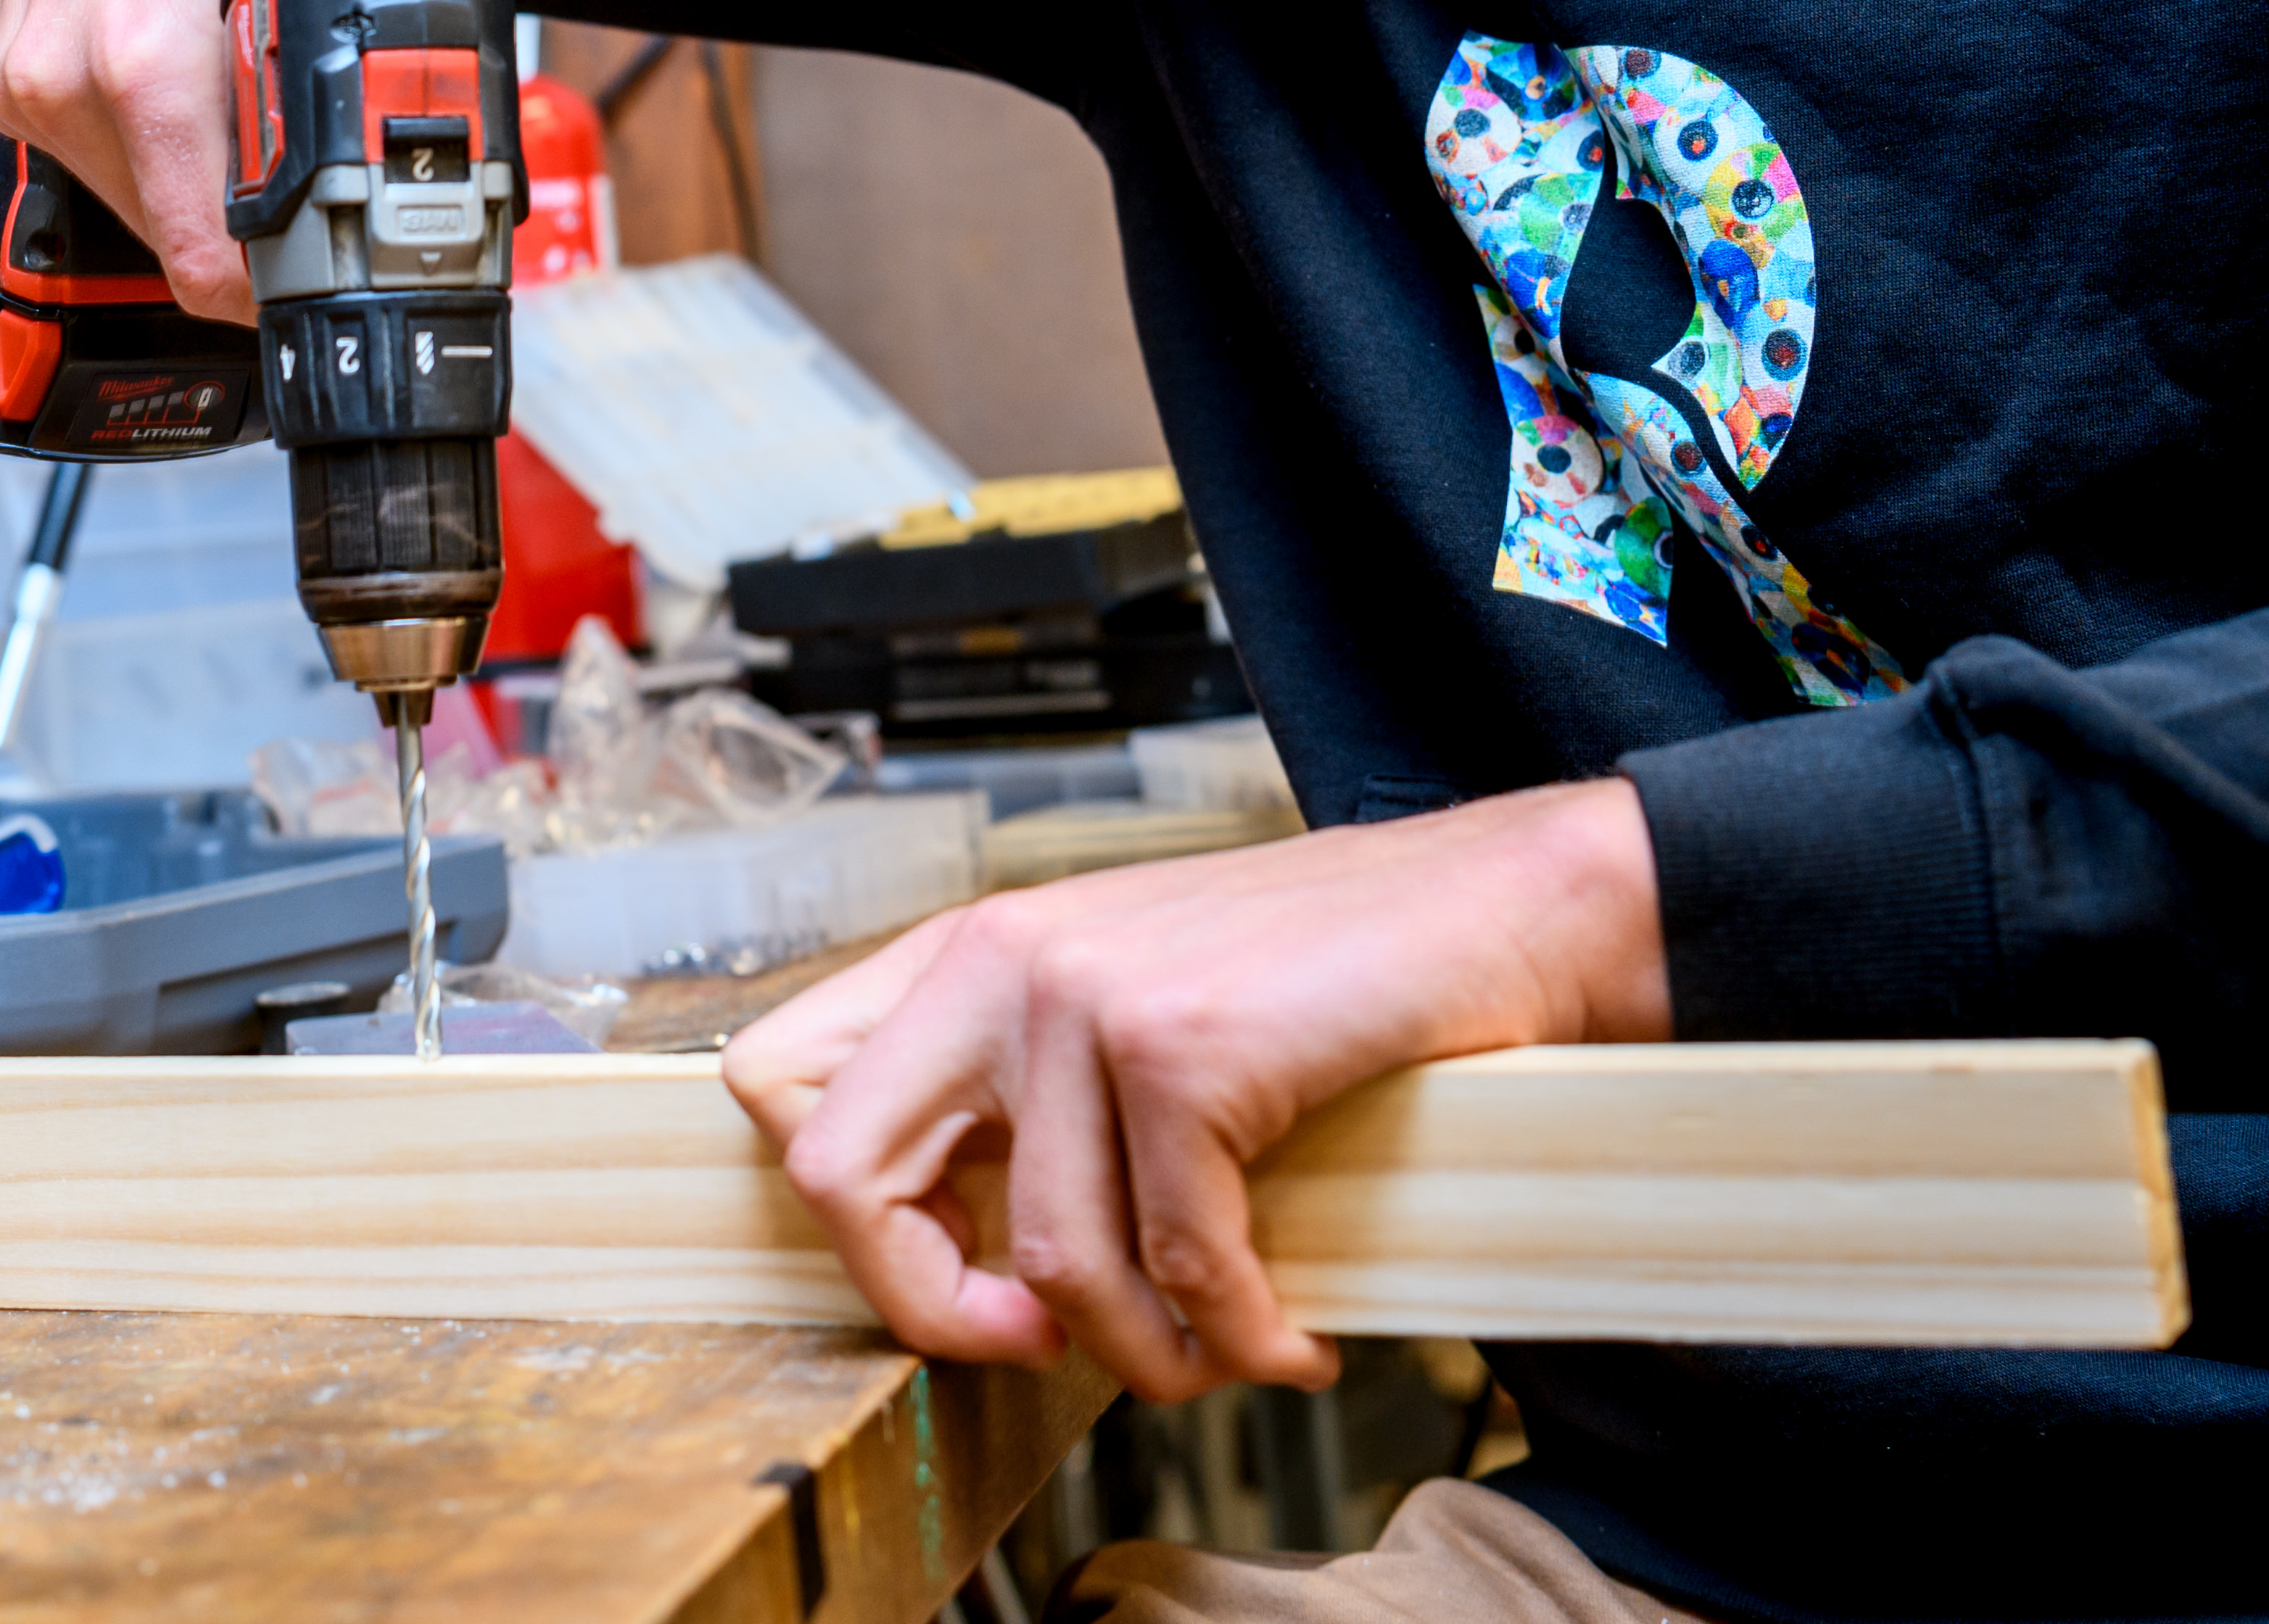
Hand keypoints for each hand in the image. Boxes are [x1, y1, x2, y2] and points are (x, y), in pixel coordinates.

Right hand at [0, 0, 306, 321]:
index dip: (276, 281)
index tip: (316, 275)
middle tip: (299, 170)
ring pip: (133, 192)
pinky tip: (180, 66)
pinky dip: (145, 128)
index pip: (208, 264)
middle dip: (239, 218)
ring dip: (191, 171)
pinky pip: (91, 146)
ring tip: (238, 95)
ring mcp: (27, 73)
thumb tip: (354, 211)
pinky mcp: (8, 65)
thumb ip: (319, 92)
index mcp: (146, 66)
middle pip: (173, 233)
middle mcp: (68, 77)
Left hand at [722, 777, 1668, 1399]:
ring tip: (1218, 1353)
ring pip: (1041, 1260)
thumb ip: (1026, 1102)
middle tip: (1042, 1351)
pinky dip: (1243, 1334)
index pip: (778, 1085)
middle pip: (838, 1178)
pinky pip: (1178, 1262)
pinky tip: (1288, 1336)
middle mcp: (999, 959)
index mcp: (966, 951)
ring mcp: (1085, 996)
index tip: (956, 1275)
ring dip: (1141, 1350)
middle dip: (934, 1311)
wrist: (1489, 914)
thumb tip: (957, 1266)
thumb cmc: (1318, 979)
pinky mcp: (1183, 1048)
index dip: (848, 1216)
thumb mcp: (1125, 1013)